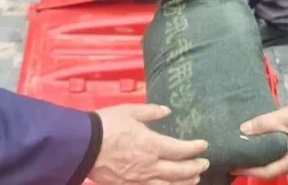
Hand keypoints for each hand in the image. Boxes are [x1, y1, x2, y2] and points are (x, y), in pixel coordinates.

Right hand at [92, 103, 208, 184]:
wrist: (83, 146)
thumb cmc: (107, 125)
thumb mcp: (130, 111)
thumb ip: (151, 112)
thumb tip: (167, 111)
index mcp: (152, 145)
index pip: (181, 150)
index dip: (195, 148)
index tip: (204, 145)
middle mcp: (150, 166)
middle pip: (179, 171)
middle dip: (195, 167)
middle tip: (204, 164)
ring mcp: (139, 179)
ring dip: (185, 182)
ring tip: (194, 179)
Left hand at [236, 86, 287, 177]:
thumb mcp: (286, 116)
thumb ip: (263, 124)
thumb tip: (242, 130)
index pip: (267, 171)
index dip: (249, 170)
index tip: (233, 167)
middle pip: (272, 170)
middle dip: (254, 164)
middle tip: (236, 156)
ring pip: (278, 164)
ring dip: (263, 158)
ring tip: (245, 150)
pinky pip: (285, 159)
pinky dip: (272, 154)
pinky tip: (261, 145)